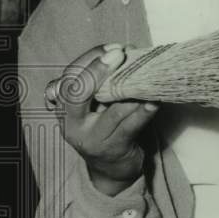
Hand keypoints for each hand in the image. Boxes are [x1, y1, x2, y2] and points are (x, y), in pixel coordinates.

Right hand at [45, 44, 158, 196]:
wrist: (111, 170)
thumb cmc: (105, 128)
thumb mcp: (93, 107)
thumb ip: (99, 84)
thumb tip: (123, 51)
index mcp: (64, 107)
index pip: (69, 77)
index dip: (89, 59)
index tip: (112, 47)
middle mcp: (72, 123)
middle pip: (76, 93)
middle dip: (98, 70)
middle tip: (120, 54)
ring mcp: (92, 139)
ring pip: (110, 110)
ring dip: (130, 89)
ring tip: (145, 73)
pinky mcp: (113, 149)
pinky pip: (129, 127)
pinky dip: (143, 112)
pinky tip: (154, 101)